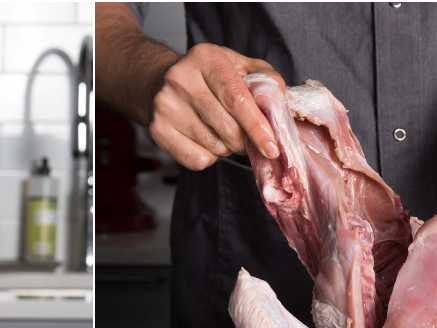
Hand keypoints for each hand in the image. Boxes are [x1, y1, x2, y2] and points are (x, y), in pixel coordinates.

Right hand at [145, 43, 281, 170]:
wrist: (158, 81)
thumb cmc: (205, 76)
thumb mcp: (236, 65)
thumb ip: (263, 79)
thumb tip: (279, 102)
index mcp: (205, 59)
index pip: (237, 99)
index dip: (257, 127)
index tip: (271, 147)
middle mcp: (181, 80)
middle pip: (227, 128)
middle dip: (243, 141)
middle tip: (244, 137)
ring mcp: (166, 106)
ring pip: (213, 146)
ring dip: (226, 148)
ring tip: (221, 133)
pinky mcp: (157, 130)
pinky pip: (196, 159)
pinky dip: (208, 156)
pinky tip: (204, 140)